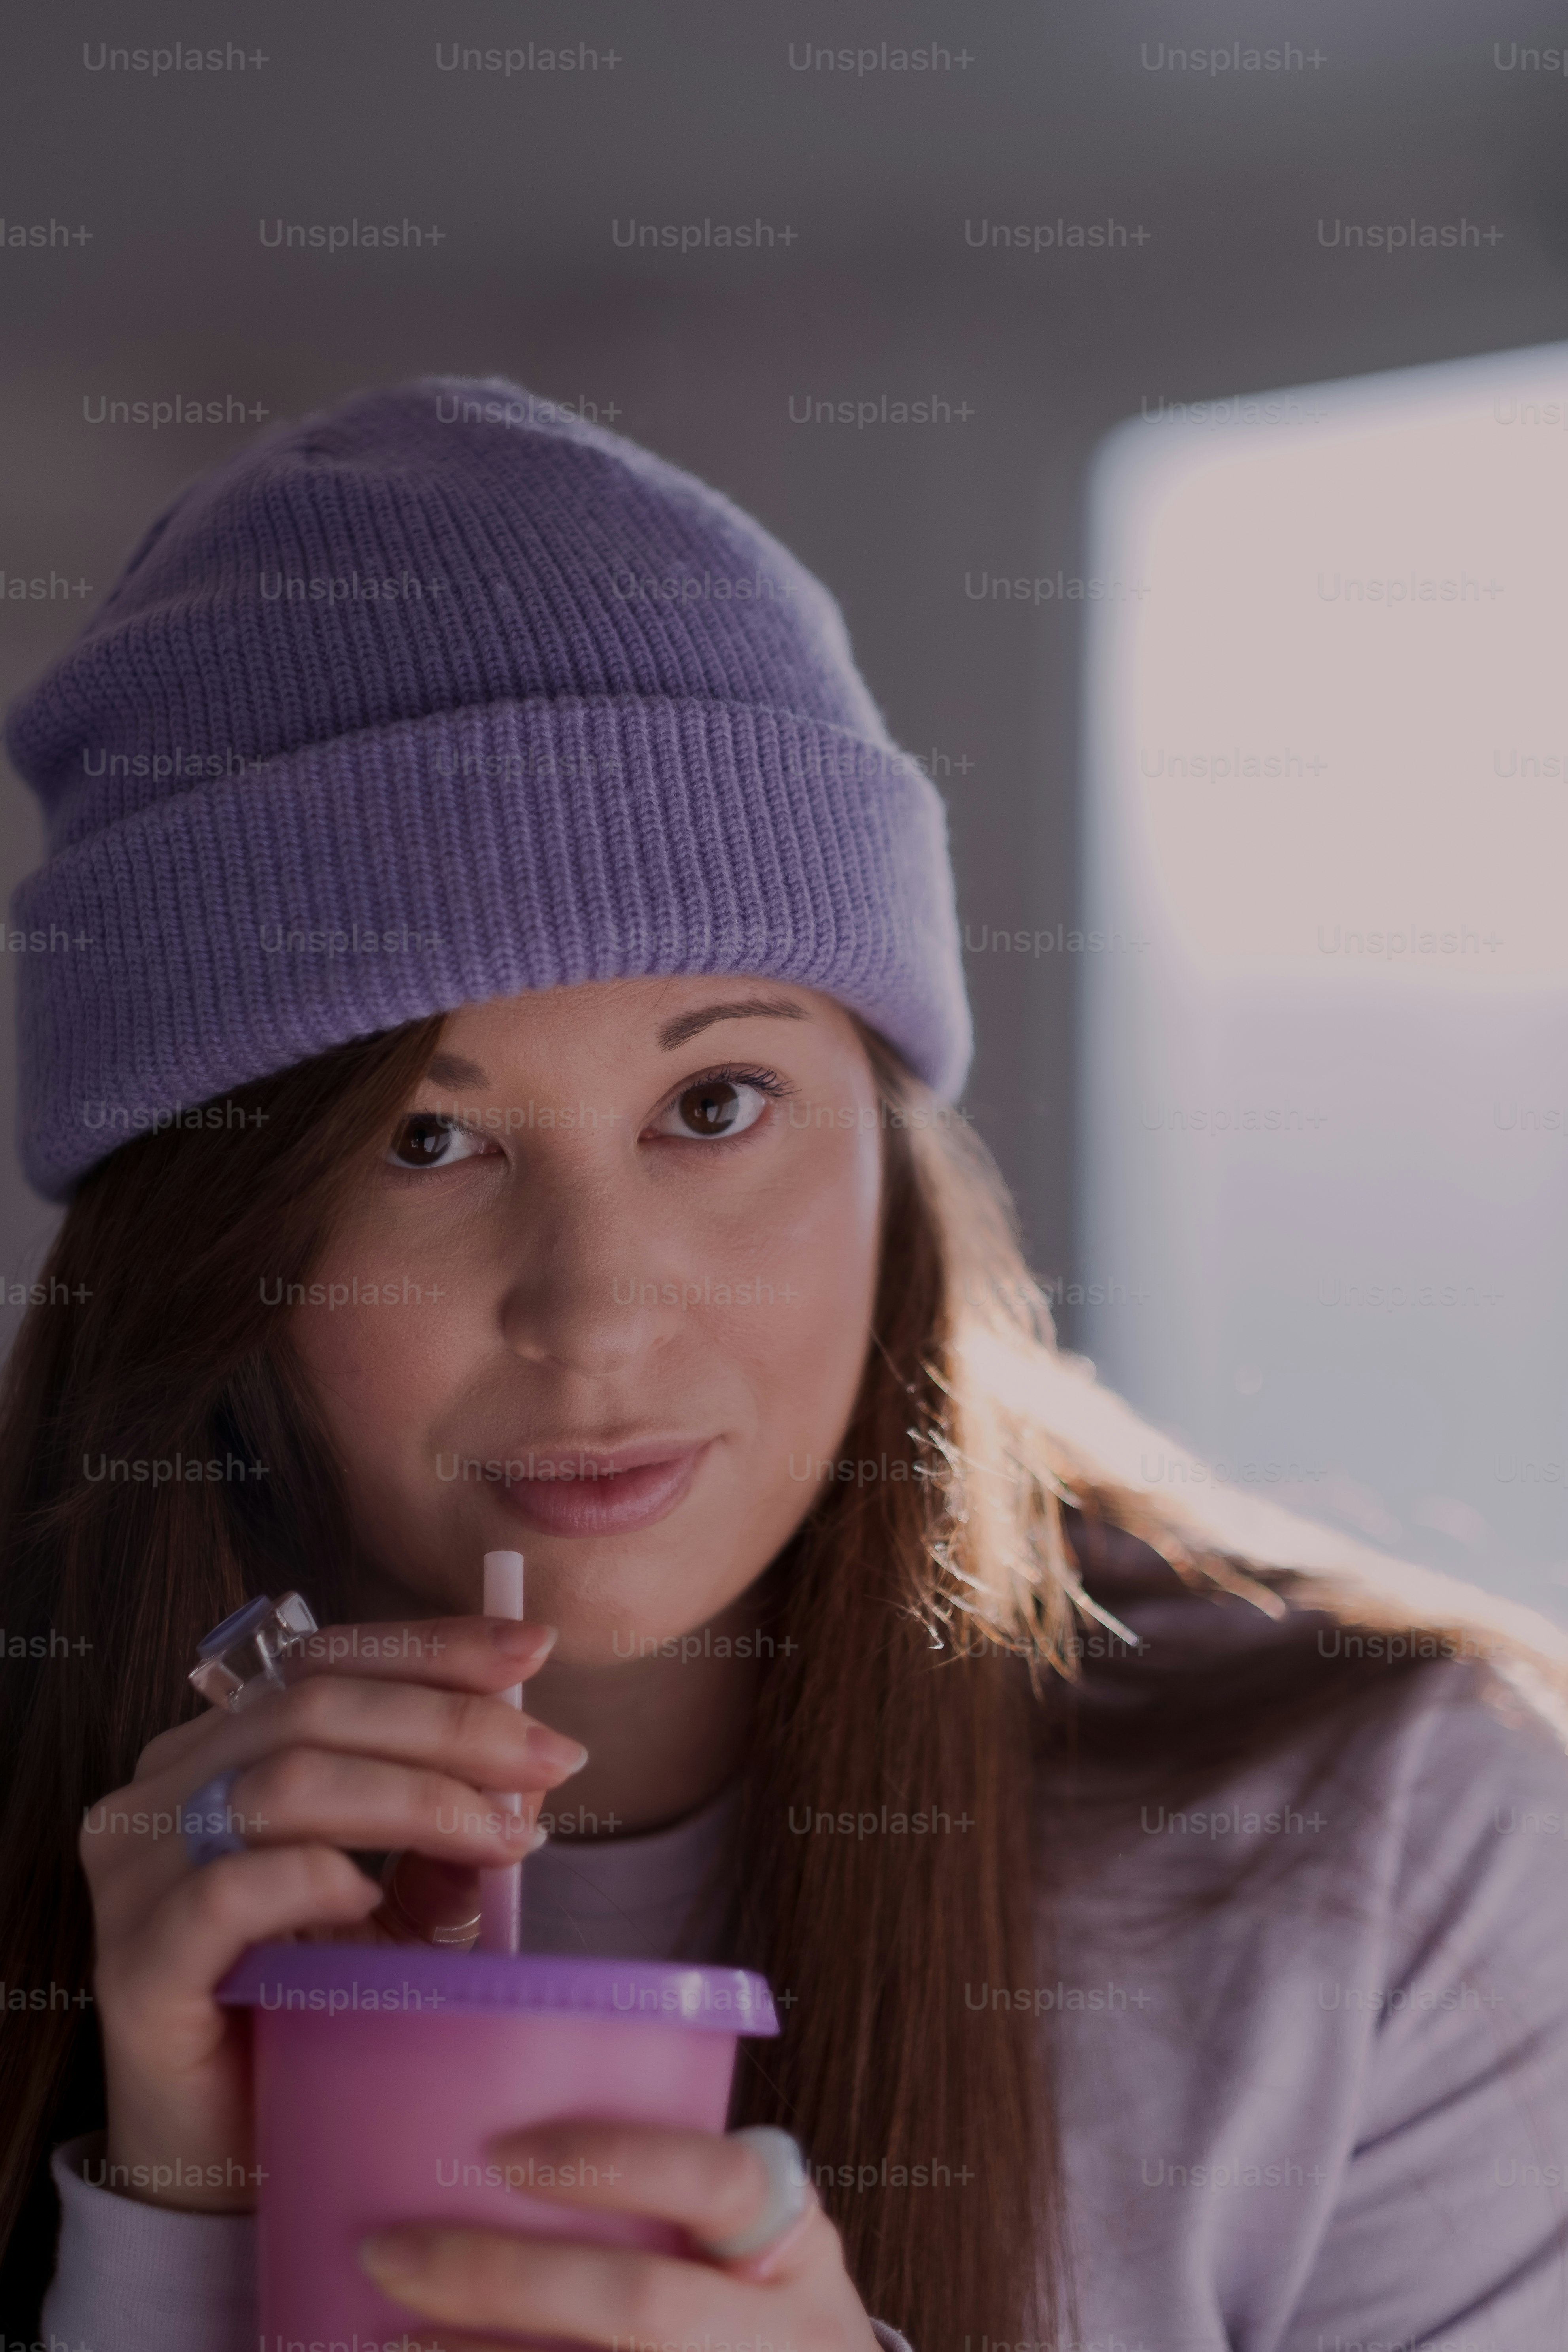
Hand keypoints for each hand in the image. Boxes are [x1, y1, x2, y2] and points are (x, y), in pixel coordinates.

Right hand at [80, 1615, 584, 2210]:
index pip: (322, 1660)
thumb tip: (531, 1773)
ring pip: (281, 1781)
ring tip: (497, 1836)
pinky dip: (313, 1877)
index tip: (533, 1649)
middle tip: (549, 1760)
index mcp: (215, 1751)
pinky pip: (226, 1892)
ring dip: (412, 1796)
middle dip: (449, 1724)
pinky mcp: (135, 1965)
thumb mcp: (407, 1907)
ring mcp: (137, 1876)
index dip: (431, 1646)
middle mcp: (161, 1792)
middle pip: (312, 1706)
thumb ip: (451, 1834)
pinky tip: (371, 1896)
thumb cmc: (317, 2012)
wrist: (237, 2159)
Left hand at [358, 2118, 882, 2351]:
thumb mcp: (759, 2255)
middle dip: (503, 2280)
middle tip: (389, 2253)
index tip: (500, 2153)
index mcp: (792, 2250)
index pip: (714, 2180)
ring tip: (388, 2341)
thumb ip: (673, 2209)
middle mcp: (778, 2338)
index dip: (608, 2162)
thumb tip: (490, 2158)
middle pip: (639, 2306)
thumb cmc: (766, 2325)